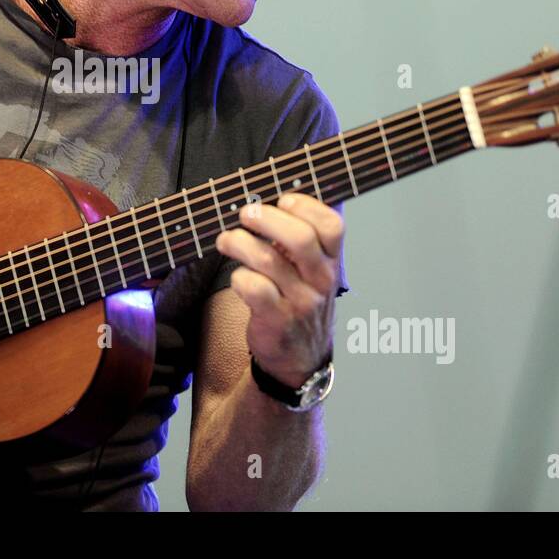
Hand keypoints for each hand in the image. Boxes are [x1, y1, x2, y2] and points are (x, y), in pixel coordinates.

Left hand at [214, 193, 342, 386]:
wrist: (299, 358)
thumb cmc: (299, 301)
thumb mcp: (312, 271)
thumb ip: (300, 240)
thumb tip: (266, 201)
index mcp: (332, 262)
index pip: (332, 225)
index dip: (306, 206)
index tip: (282, 200)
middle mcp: (321, 281)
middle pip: (300, 239)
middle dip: (266, 219)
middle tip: (245, 214)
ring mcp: (301, 302)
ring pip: (268, 261)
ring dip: (239, 243)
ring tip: (226, 240)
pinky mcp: (277, 320)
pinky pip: (254, 289)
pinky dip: (239, 276)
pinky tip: (237, 276)